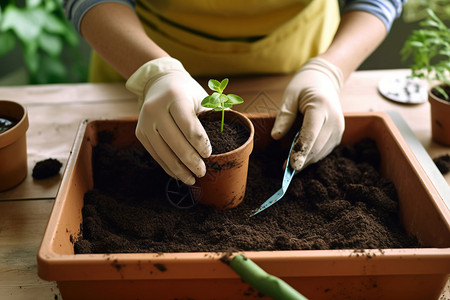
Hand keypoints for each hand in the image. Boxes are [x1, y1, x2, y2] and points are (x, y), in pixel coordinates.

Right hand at [126, 57, 210, 184]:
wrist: (159, 83)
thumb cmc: (186, 92)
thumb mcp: (201, 97)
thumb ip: (213, 116)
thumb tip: (229, 137)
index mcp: (174, 96)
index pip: (189, 126)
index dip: (200, 144)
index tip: (209, 154)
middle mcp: (155, 108)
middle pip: (176, 142)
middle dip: (191, 161)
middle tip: (203, 171)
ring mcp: (145, 121)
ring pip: (164, 152)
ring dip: (179, 169)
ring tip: (192, 178)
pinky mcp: (140, 132)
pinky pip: (155, 154)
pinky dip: (168, 166)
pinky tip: (179, 174)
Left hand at [271, 57, 343, 170]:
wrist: (324, 81)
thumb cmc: (303, 86)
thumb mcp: (289, 96)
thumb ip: (284, 116)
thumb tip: (276, 136)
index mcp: (321, 107)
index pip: (311, 133)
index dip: (301, 151)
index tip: (292, 165)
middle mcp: (334, 119)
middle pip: (316, 146)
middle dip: (301, 159)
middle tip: (284, 169)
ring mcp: (339, 128)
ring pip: (321, 152)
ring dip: (306, 160)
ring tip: (289, 164)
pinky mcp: (338, 134)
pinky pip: (324, 150)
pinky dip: (312, 156)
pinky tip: (300, 157)